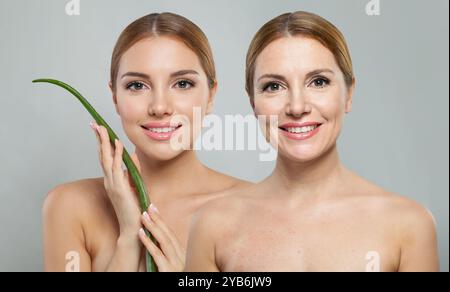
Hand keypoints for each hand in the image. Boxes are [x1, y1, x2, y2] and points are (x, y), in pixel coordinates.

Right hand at [90, 121, 142, 237]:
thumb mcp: (134, 184)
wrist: (133, 226)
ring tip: (102, 128)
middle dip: (99, 138)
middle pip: (102, 155)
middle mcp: (109, 180)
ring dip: (104, 143)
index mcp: (111, 179)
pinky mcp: (119, 189)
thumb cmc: (134, 207)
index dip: (102, 143)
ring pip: (106, 159)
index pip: (105, 157)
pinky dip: (117, 155)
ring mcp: (112, 184)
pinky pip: (116, 168)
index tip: (99, 129)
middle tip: (95, 123)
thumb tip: (131, 156)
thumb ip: (132, 170)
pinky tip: (117, 144)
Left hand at [138, 205, 185, 271]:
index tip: (154, 210)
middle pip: (170, 235)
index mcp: (183, 256)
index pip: (172, 236)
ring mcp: (177, 265)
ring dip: (153, 227)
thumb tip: (155, 240)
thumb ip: (166, 255)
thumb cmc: (169, 278)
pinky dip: (148, 242)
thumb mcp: (170, 266)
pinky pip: (157, 254)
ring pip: (165, 242)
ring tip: (143, 216)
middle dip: (159, 220)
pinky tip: (140, 233)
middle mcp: (183, 258)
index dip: (163, 222)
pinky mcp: (168, 271)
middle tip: (149, 207)